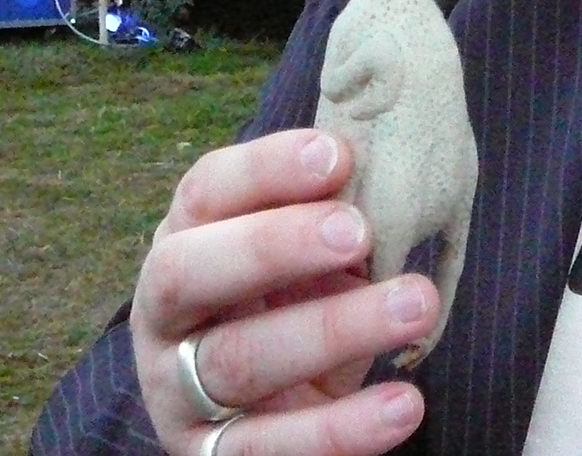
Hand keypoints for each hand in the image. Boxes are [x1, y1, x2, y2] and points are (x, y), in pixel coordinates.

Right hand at [132, 128, 437, 455]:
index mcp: (185, 240)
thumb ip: (329, 211)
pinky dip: (341, 429)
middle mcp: (165, 314)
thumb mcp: (306, 250)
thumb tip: (386, 161)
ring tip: (416, 305)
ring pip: (239, 361)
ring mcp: (179, 391)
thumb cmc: (297, 296)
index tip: (338, 155)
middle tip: (359, 231)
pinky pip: (269, 448)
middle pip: (191, 273)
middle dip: (272, 246)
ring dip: (332, 331)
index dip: (265, 170)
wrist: (273, 405)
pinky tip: (404, 403)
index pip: (205, 193)